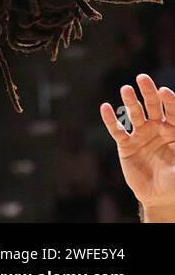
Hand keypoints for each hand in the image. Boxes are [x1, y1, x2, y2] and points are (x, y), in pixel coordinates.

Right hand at [100, 74, 174, 220]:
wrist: (160, 197)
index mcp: (173, 130)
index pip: (172, 111)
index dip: (169, 101)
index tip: (164, 91)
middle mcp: (156, 128)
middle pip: (152, 106)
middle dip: (148, 92)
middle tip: (143, 78)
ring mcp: (140, 135)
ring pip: (134, 114)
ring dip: (130, 101)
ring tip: (126, 89)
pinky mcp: (125, 145)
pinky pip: (117, 130)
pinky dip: (110, 119)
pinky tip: (105, 108)